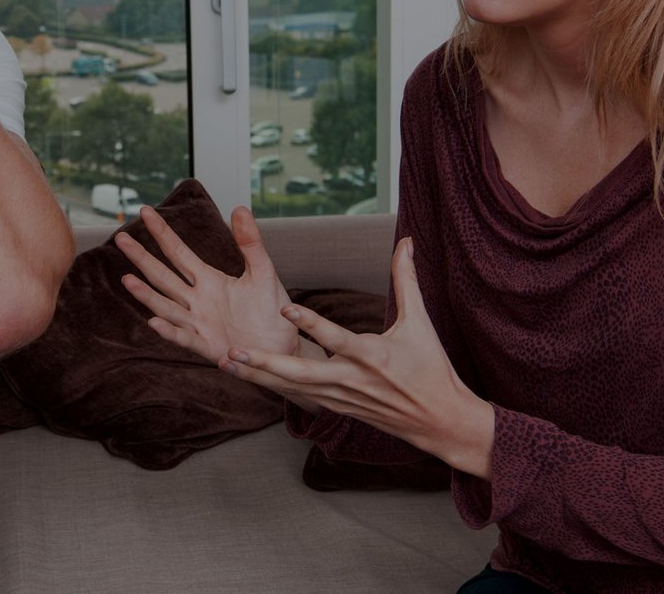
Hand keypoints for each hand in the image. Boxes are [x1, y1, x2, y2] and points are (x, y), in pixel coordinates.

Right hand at [117, 205, 299, 368]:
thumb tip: (240, 207)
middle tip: (121, 238)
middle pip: (163, 276)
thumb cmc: (271, 310)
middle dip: (142, 258)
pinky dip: (170, 331)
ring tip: (127, 279)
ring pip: (167, 307)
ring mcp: (200, 324)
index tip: (145, 211)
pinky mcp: (209, 347)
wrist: (285, 345)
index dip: (162, 233)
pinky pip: (186, 338)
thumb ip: (250, 243)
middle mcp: (198, 300)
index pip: (178, 252)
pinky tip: (154, 321)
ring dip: (147, 295)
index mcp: (209, 280)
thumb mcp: (263, 272)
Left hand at [222, 237, 494, 477]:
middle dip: (266, 363)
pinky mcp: (336, 406)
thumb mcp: (420, 323)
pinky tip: (247, 375)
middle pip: (302, 373)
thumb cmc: (431, 368)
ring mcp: (341, 397)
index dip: (311, 324)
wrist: (438, 421)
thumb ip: (406, 280)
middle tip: (234, 351)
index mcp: (373, 357)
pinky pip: (298, 395)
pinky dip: (272, 385)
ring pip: (292, 387)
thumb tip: (406, 242)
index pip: (336, 338)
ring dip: (259, 375)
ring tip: (225, 360)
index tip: (285, 308)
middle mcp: (351, 380)